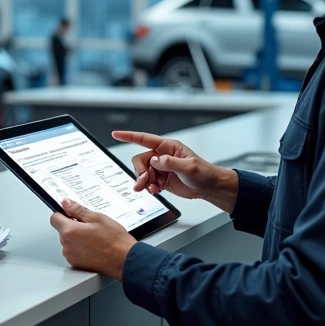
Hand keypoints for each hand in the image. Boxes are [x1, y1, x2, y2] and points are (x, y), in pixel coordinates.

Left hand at [50, 199, 136, 279]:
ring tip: (94, 238)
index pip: (54, 218)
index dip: (63, 213)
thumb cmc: (114, 240)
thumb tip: (66, 203)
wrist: (124, 260)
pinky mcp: (76, 264)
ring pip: (68, 241)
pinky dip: (80, 248)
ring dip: (76, 238)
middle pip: (62, 230)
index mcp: (70, 231)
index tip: (71, 214)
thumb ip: (78, 209)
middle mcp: (67, 245)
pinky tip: (93, 247)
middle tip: (89, 227)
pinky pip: (73, 252)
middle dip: (72, 226)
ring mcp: (71, 256)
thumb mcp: (97, 218)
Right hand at [112, 131, 238, 212]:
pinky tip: (156, 191)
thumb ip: (170, 163)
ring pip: (142, 172)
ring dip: (144, 182)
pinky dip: (149, 187)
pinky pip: (148, 182)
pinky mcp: (161, 179)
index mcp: (169, 147)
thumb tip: (155, 160)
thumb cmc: (204, 173)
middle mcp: (163, 156)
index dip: (129, 136)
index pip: (145, 139)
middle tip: (145, 182)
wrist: (209, 187)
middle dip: (141, 172)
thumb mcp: (189, 167)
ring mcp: (161, 168)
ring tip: (152, 189)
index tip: (116, 134)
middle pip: (141, 160)